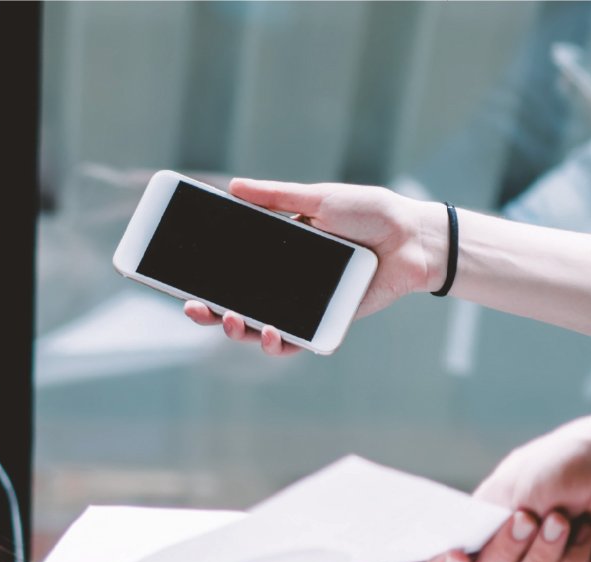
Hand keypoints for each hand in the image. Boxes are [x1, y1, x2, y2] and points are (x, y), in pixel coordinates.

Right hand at [180, 177, 442, 355]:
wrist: (412, 236)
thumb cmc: (369, 213)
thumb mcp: (318, 198)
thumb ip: (276, 197)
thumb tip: (233, 188)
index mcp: (279, 252)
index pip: (231, 269)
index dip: (203, 278)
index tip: (179, 280)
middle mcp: (286, 282)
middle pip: (236, 304)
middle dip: (209, 312)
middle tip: (194, 307)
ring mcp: (305, 304)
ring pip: (259, 328)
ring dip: (237, 330)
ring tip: (232, 320)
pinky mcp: (327, 323)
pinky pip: (296, 342)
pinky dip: (277, 344)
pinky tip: (268, 335)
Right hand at [428, 416, 590, 561]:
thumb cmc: (571, 463)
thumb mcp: (517, 483)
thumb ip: (487, 520)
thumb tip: (468, 554)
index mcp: (488, 529)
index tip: (458, 556)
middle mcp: (513, 557)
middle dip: (506, 553)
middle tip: (531, 517)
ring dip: (543, 556)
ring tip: (565, 521)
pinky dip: (574, 561)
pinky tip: (588, 533)